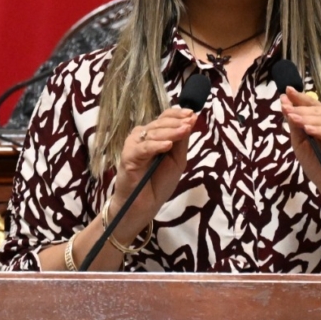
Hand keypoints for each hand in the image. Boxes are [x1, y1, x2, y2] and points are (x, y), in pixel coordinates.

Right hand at [111, 106, 196, 239]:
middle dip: (176, 123)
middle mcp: (142, 136)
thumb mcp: (177, 160)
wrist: (144, 205)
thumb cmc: (159, 183)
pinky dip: (156, 145)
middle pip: (159, 123)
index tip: (192, 115)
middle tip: (189, 123)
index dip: (178, 114)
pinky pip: (143, 148)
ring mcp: (134, 145)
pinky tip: (168, 145)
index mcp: (154, 135)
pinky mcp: (128, 157)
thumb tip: (192, 119)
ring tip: (184, 131)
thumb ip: (182, 140)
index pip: (165, 117)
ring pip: (152, 133)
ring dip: (170, 132)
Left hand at [281, 87, 320, 210]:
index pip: (314, 106)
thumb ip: (296, 126)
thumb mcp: (302, 146)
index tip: (286, 91)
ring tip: (294, 117)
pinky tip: (309, 130)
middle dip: (301, 109)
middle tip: (286, 107)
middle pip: (319, 111)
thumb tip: (285, 104)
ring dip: (309, 119)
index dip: (300, 99)